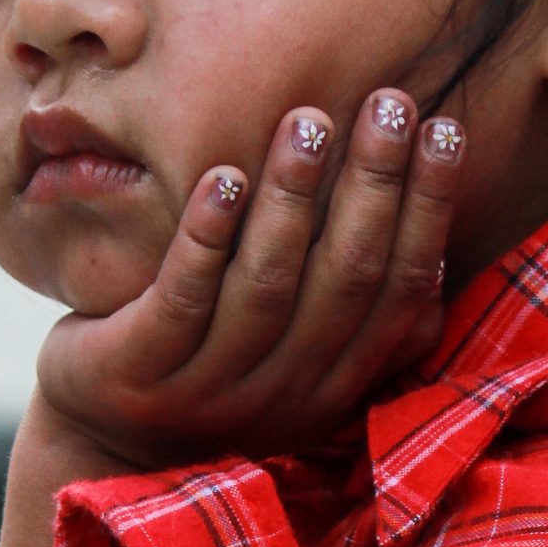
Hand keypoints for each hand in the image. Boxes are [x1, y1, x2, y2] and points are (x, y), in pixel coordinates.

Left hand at [37, 88, 464, 468]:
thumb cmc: (213, 374)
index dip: (428, 210)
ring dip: (291, 197)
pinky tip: (222, 177)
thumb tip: (434, 259)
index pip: (400, 291)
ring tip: (308, 119)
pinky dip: (207, 235)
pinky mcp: (143, 376)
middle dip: (374, 184)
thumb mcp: (295, 361)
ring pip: (267, 284)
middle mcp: (285, 394)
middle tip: (390, 100)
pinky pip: (183, 298)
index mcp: (337, 385)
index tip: (444, 127)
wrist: (102, 447)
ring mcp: (212, 390)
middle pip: (346, 278)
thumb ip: (356, 323)